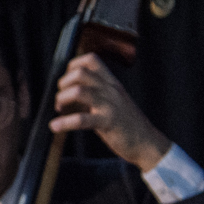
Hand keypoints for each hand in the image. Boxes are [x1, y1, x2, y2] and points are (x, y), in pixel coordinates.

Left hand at [49, 52, 170, 170]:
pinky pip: (82, 119)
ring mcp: (110, 104)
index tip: (66, 81)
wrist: (147, 143)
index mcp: (111, 83)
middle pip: (80, 72)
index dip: (72, 66)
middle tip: (61, 99)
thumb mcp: (111, 102)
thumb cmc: (126, 124)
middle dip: (63, 83)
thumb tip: (67, 93)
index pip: (91, 60)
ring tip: (59, 109)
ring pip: (79, 91)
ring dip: (62, 98)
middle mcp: (110, 89)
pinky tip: (55, 126)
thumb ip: (93, 95)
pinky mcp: (108, 122)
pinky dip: (64, 123)